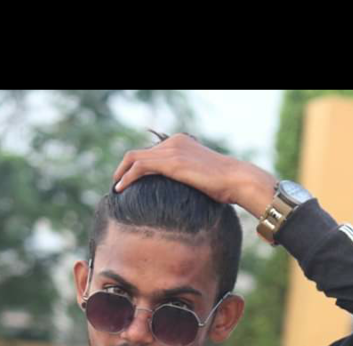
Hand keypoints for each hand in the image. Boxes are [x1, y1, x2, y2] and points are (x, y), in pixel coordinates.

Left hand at [112, 133, 276, 218]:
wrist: (237, 179)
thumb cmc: (225, 186)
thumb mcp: (201, 178)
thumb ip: (187, 178)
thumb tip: (179, 196)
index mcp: (180, 143)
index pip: (150, 152)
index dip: (135, 167)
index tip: (128, 182)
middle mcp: (174, 142)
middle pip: (138, 153)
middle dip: (124, 170)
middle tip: (117, 186)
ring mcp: (172, 150)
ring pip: (134, 158)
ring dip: (121, 174)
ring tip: (116, 189)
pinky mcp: (172, 162)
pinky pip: (140, 166)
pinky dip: (127, 177)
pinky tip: (120, 189)